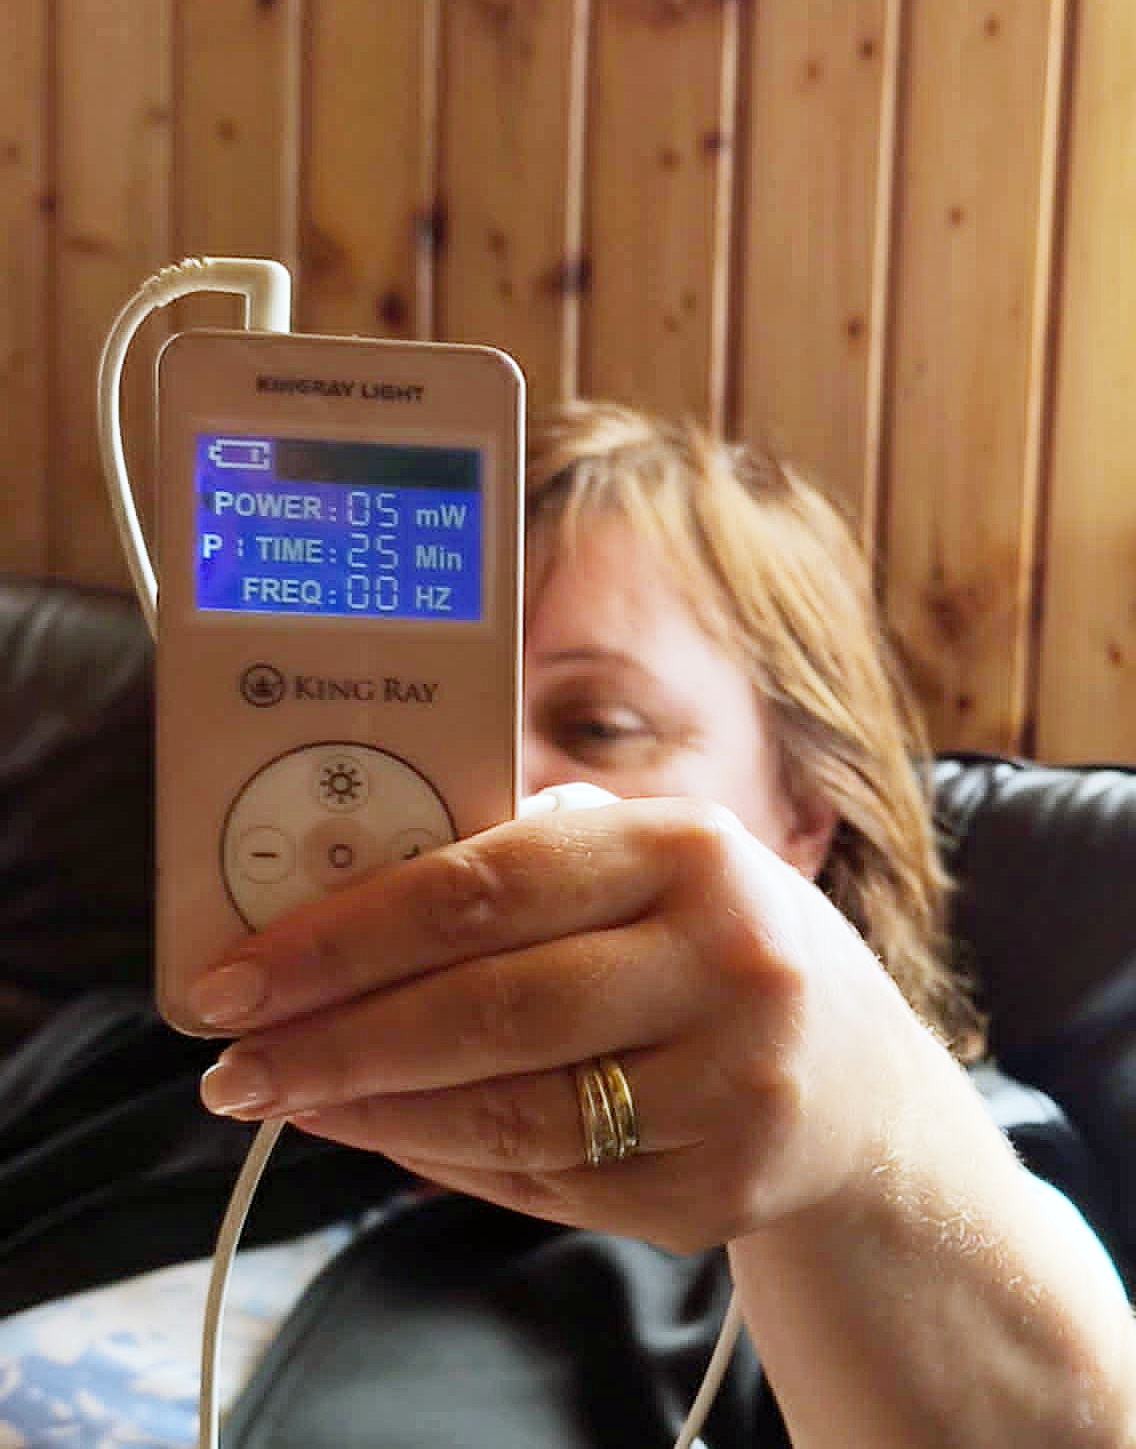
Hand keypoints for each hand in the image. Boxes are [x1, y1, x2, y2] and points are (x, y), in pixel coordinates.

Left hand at [195, 795, 929, 1251]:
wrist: (859, 1079)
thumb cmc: (716, 943)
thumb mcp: (652, 867)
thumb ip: (522, 870)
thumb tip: (339, 915)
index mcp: (692, 849)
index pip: (485, 885)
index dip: (346, 934)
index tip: (239, 972)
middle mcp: (728, 963)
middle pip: (487, 1010)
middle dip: (333, 1039)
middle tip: (232, 1058)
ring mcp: (734, 1088)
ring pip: (508, 1112)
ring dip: (370, 1109)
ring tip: (284, 1094)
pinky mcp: (717, 1189)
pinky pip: (543, 1181)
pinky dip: (441, 1158)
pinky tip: (380, 1131)